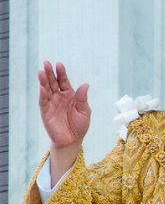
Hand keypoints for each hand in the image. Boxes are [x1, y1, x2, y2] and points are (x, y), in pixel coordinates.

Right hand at [38, 61, 90, 184]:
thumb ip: (83, 98)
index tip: (59, 64)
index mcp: (69, 95)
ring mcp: (52, 104)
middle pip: (53, 82)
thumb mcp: (85, 111)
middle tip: (46, 63)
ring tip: (41, 72)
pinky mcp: (46, 112)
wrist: (73, 140)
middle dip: (50, 73)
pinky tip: (42, 87)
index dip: (62, 73)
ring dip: (43, 81)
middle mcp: (59, 97)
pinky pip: (43, 102)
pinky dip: (42, 94)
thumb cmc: (80, 125)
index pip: (64, 81)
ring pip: (46, 90)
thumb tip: (85, 84)